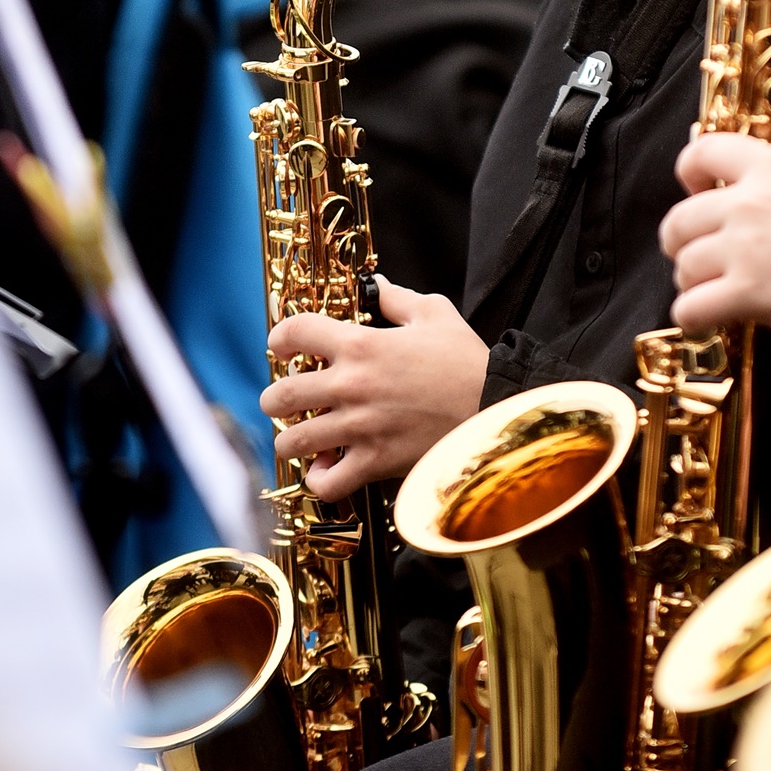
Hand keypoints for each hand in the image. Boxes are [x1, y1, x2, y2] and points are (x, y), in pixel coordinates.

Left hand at [259, 277, 488, 500]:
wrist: (495, 407)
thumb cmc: (468, 362)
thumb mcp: (436, 314)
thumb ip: (399, 299)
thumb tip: (379, 287)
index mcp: (361, 345)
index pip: (295, 332)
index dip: (280, 337)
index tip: (284, 346)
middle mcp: (351, 386)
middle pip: (281, 395)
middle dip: (275, 398)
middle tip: (285, 400)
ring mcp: (360, 428)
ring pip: (294, 440)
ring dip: (291, 439)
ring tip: (303, 436)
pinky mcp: (376, 462)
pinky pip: (328, 482)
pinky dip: (321, 478)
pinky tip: (329, 467)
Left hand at [661, 120, 770, 357]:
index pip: (703, 151)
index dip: (689, 170)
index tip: (695, 188)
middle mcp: (752, 204)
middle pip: (680, 217)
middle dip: (680, 238)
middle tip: (695, 252)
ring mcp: (746, 249)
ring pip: (683, 263)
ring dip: (690, 279)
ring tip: (710, 288)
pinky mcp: (749, 293)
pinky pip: (691, 305)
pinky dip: (691, 314)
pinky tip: (706, 317)